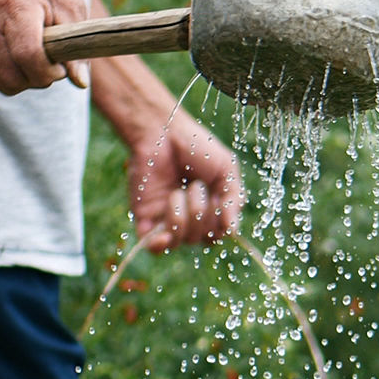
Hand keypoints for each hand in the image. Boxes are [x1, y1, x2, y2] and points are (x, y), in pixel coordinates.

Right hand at [0, 0, 98, 94]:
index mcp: (14, 6)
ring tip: (30, 56)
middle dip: (37, 78)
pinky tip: (12, 55)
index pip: (28, 56)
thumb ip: (76, 44)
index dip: (48, 72)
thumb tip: (80, 82)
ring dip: (23, 79)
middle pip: (14, 77)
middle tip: (47, 62)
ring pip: (2, 84)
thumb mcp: (69, 7)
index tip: (59, 67)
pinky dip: (6, 76)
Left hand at [125, 111, 245, 249]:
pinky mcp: (144, 218)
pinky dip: (159, 244)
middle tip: (195, 185)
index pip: (216, 235)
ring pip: (178, 241)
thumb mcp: (226, 170)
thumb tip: (232, 231)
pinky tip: (163, 235)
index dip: (219, 225)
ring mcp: (165, 219)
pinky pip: (153, 247)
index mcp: (208, 209)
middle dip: (200, 213)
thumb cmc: (196, 147)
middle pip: (198, 239)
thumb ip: (233, 199)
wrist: (163, 131)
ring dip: (181, 217)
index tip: (219, 200)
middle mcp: (187, 217)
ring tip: (178, 191)